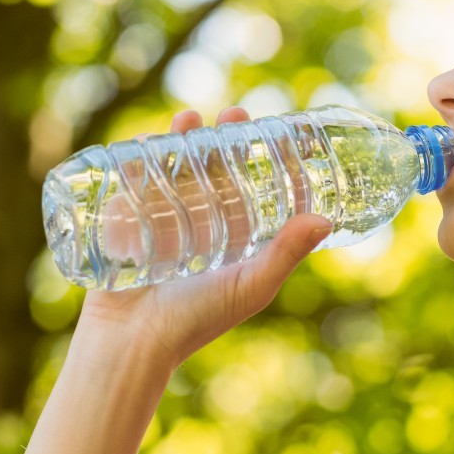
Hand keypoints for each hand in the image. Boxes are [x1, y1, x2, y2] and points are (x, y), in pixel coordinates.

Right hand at [78, 106, 332, 369]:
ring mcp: (165, 222)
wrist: (132, 341)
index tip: (284, 135)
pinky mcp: (128, 221)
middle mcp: (205, 227)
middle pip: (219, 169)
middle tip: (237, 112)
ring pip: (179, 168)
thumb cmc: (198, 319)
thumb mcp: (252, 284)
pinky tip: (150, 137)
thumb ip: (286, 253)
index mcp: (238, 240)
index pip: (259, 190)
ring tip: (193, 117)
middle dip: (227, 138)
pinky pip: (137, 180)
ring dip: (186, 139)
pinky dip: (143, 155)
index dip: (272, 163)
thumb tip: (325, 220)